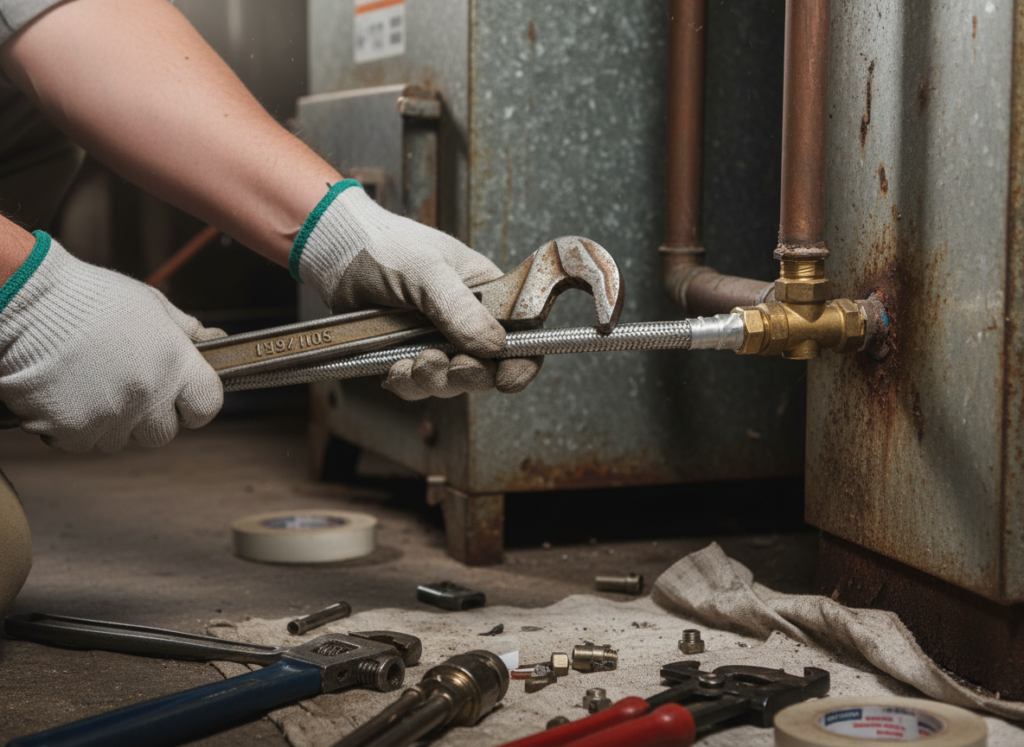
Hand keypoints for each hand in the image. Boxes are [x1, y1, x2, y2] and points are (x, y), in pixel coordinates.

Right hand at [0, 233, 224, 450]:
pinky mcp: (72, 430)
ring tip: (92, 384)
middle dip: (150, 417)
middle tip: (128, 388)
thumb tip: (215, 342)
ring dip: (110, 422)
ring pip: (120, 440)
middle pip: (162, 433)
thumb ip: (186, 331)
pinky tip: (66, 394)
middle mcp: (148, 396)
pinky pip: (81, 442)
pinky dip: (73, 426)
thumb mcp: (152, 305)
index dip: (196, 404)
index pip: (207, 406)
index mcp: (176, 365)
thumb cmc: (90, 299)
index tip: (184, 397)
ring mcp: (110, 416)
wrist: (28, 303)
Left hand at [292, 181, 541, 398]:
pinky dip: (408, 382)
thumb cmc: (388, 247)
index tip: (507, 377)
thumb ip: (460, 308)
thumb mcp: (428, 271)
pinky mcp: (410, 355)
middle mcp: (470, 323)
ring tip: (416, 360)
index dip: (521, 362)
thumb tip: (494, 345)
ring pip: (451, 382)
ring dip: (436, 379)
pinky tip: (396, 367)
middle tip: (455, 366)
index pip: (523, 336)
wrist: (339, 255)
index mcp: (491, 296)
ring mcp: (439, 342)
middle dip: (471, 375)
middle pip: (489, 370)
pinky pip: (418, 386)